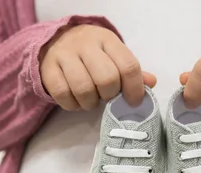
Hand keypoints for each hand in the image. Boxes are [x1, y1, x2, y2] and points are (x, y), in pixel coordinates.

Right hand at [40, 25, 155, 109]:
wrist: (57, 41)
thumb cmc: (93, 54)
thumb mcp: (114, 56)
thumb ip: (132, 71)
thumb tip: (151, 82)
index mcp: (107, 40)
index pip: (128, 65)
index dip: (135, 89)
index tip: (133, 101)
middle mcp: (85, 44)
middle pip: (107, 79)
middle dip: (110, 96)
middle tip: (107, 97)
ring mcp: (64, 55)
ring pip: (84, 89)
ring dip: (91, 103)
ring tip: (92, 99)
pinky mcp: (48, 69)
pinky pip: (63, 95)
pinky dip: (73, 105)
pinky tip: (77, 101)